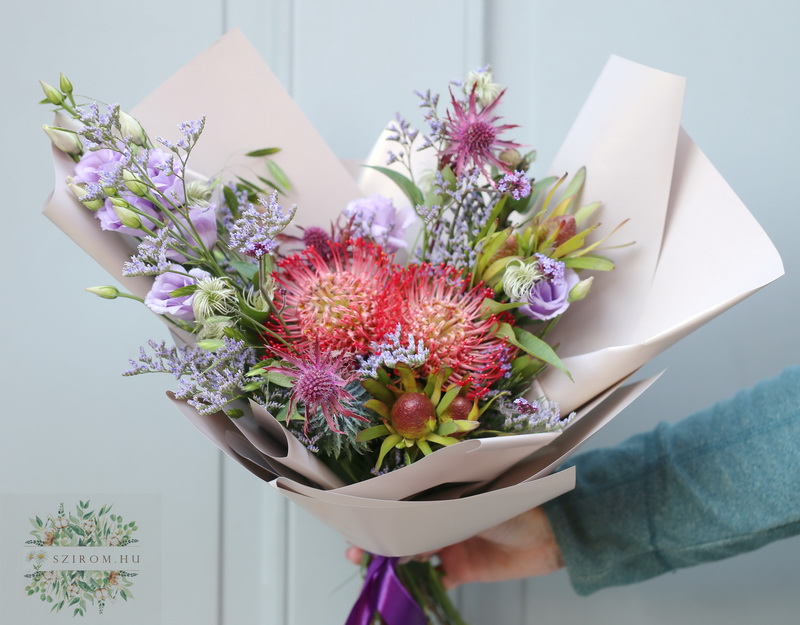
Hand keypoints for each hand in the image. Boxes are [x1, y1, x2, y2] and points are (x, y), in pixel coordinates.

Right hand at [345, 507, 562, 589]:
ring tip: (370, 568)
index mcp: (443, 492)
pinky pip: (434, 578)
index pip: (403, 499)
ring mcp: (450, 542)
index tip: (356, 518)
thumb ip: (437, 518)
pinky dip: (418, 586)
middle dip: (377, 537)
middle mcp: (442, 515)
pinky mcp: (462, 568)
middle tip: (354, 551)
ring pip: (412, 553)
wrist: (553, 534)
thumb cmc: (515, 505)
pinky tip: (402, 589)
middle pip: (401, 527)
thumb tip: (403, 533)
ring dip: (391, 561)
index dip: (379, 510)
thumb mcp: (471, 505)